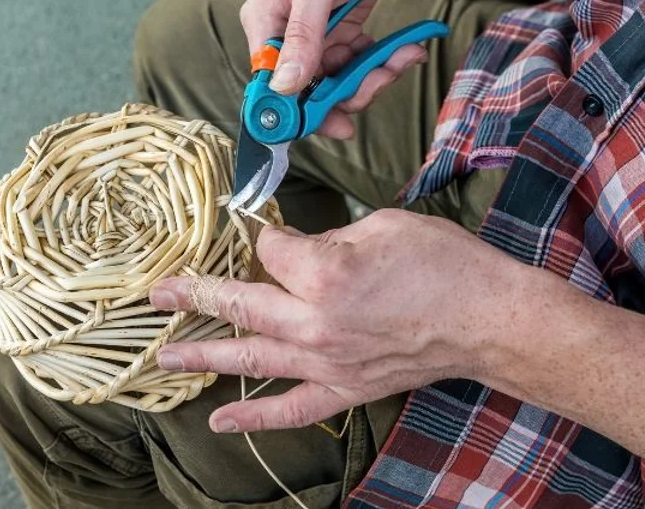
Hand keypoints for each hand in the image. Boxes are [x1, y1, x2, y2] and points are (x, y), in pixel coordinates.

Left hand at [149, 209, 526, 432]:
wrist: (487, 319)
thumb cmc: (443, 264)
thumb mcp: (382, 225)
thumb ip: (328, 238)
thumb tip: (299, 248)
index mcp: (323, 273)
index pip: (268, 248)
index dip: (261, 233)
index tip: (259, 227)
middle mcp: (315, 323)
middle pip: (240, 304)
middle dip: (195, 296)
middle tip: (157, 295)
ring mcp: (327, 362)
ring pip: (252, 358)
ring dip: (204, 355)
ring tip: (164, 357)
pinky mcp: (345, 389)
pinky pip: (292, 409)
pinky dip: (255, 416)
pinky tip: (220, 419)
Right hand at [241, 0, 428, 138]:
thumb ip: (303, 36)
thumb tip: (285, 86)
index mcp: (266, 26)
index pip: (272, 86)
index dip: (299, 112)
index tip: (333, 125)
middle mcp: (287, 37)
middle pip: (311, 90)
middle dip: (350, 92)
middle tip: (379, 81)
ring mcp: (315, 37)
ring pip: (340, 80)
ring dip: (374, 76)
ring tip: (400, 59)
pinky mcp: (342, 31)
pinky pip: (359, 61)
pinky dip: (383, 60)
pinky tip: (404, 50)